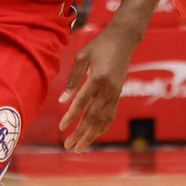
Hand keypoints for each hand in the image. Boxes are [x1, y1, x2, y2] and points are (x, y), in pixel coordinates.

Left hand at [57, 24, 137, 151]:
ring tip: (78, 147)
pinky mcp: (118, 94)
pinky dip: (101, 127)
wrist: (123, 39)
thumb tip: (61, 101)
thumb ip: (72, 79)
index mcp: (98, 78)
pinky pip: (110, 115)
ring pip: (103, 120)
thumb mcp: (81, 57)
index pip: (82, 103)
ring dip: (90, 135)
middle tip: (68, 146)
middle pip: (93, 117)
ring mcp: (115, 93)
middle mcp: (108, 89)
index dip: (71, 116)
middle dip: (80, 133)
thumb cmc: (99, 45)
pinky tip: (93, 135)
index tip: (61, 128)